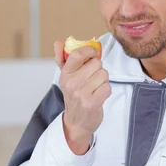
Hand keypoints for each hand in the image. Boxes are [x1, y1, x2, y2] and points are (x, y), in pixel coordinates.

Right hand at [54, 40, 110, 154]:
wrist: (76, 123)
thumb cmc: (73, 97)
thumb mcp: (65, 78)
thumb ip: (62, 59)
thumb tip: (58, 42)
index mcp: (65, 74)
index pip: (77, 54)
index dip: (90, 50)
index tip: (94, 53)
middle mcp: (72, 83)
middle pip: (97, 64)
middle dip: (99, 69)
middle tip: (93, 79)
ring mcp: (82, 94)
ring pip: (104, 75)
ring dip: (103, 81)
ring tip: (95, 88)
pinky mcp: (92, 103)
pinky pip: (107, 87)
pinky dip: (106, 90)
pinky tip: (99, 95)